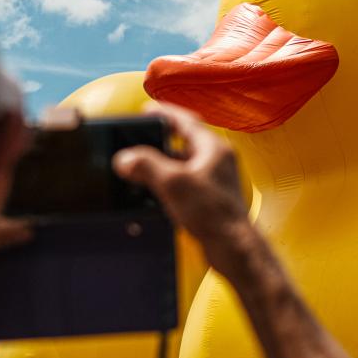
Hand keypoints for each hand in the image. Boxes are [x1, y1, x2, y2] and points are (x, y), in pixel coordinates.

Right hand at [112, 103, 258, 276]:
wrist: (232, 247)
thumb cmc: (214, 214)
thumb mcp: (172, 184)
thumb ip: (146, 166)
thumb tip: (125, 158)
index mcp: (213, 148)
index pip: (186, 120)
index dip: (164, 113)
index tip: (146, 110)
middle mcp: (217, 161)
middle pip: (185, 142)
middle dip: (160, 141)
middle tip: (139, 139)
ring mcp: (215, 180)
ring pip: (184, 164)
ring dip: (163, 164)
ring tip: (141, 167)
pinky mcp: (211, 199)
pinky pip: (186, 183)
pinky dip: (170, 183)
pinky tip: (156, 193)